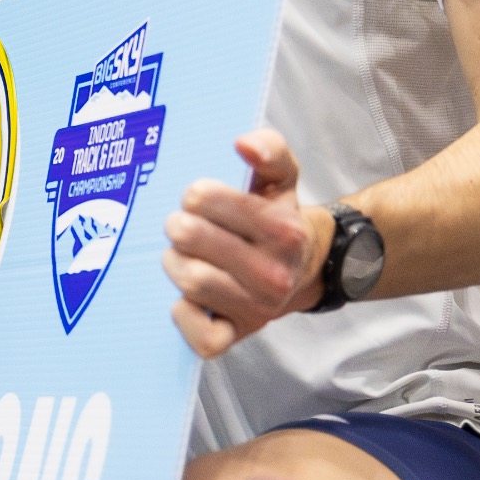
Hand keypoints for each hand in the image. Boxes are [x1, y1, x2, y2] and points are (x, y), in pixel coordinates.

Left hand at [162, 129, 330, 357]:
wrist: (304, 271)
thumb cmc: (277, 220)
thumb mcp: (281, 178)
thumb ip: (269, 150)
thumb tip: (243, 143)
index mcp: (283, 229)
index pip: (205, 199)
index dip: (193, 194)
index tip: (197, 198)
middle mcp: (274, 273)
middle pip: (189, 238)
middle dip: (178, 227)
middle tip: (183, 227)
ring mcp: (256, 308)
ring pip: (190, 280)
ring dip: (175, 263)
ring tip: (185, 256)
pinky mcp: (237, 335)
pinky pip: (201, 336)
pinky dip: (184, 315)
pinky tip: (186, 297)